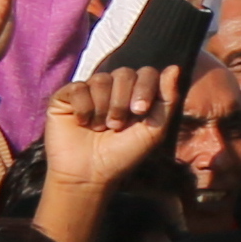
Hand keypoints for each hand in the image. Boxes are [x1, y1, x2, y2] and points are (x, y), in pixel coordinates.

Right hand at [45, 65, 182, 192]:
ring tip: (100, 127)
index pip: (146, 73)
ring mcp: (89, 91)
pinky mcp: (65, 96)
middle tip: (117, 125)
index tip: (140, 111)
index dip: (145, 88)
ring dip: (104, 107)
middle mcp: (112, 89)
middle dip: (123, 101)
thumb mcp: (154, 130)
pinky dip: (83, 108)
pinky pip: (78, 88)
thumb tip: (174, 68)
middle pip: (124, 73)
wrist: (90, 173)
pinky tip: (82, 122)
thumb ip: (166, 100)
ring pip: (101, 79)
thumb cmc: (123, 154)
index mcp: (135, 95)